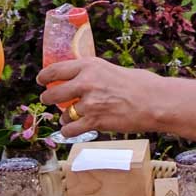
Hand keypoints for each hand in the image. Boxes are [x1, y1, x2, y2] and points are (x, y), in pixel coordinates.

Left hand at [36, 57, 159, 138]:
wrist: (154, 101)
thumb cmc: (139, 84)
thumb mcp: (110, 69)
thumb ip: (92, 74)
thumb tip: (77, 80)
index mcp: (89, 65)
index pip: (56, 69)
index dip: (45, 76)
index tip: (41, 81)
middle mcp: (86, 82)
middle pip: (54, 93)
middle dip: (48, 99)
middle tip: (49, 100)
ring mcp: (89, 103)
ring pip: (63, 113)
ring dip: (64, 116)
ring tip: (70, 117)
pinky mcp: (94, 121)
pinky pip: (70, 129)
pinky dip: (69, 130)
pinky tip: (72, 129)